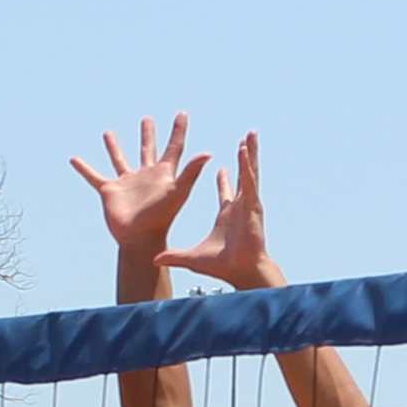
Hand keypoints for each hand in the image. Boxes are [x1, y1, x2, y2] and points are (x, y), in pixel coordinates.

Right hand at [70, 115, 211, 269]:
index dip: (179, 131)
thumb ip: (192, 172)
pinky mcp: (110, 191)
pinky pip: (94, 176)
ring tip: (108, 133)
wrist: (140, 238)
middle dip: (148, 134)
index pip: (174, 147)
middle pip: (147, 149)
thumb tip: (208, 153)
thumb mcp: (179, 192)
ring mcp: (127, 183)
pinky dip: (84, 169)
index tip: (182, 114)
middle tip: (148, 119)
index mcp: (164, 174)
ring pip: (120, 159)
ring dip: (114, 147)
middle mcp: (146, 176)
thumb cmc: (162, 218)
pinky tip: (74, 160)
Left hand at [166, 126, 275, 288]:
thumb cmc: (223, 266)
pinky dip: (248, 166)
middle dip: (243, 157)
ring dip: (250, 153)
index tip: (221, 169)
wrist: (242, 272)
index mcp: (228, 214)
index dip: (225, 182)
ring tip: (250, 134)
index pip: (226, 193)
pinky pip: (249, 181)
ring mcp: (247, 204)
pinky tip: (245, 151)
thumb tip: (155, 260)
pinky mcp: (251, 206)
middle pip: (241, 176)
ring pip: (249, 173)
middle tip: (244, 140)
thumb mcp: (193, 258)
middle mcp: (239, 206)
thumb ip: (174, 256)